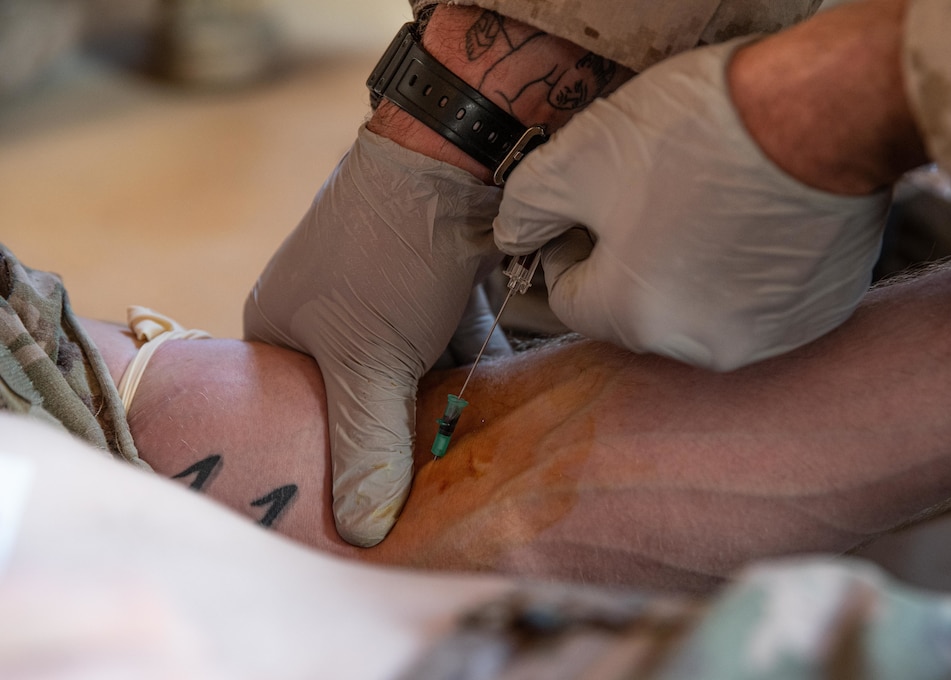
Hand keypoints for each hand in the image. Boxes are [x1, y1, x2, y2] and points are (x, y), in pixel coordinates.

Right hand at [244, 127, 505, 546]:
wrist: (455, 156)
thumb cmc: (388, 256)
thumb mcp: (368, 360)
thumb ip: (367, 444)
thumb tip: (361, 534)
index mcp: (280, 328)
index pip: (296, 415)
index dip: (329, 462)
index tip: (365, 508)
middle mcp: (325, 312)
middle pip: (360, 398)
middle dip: (397, 439)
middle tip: (428, 496)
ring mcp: (383, 295)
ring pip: (412, 373)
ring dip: (442, 408)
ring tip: (469, 465)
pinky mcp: (433, 283)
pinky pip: (449, 346)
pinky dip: (472, 373)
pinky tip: (501, 412)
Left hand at [494, 39, 891, 370]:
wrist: (824, 112)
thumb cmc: (699, 133)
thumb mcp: (578, 156)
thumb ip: (526, 208)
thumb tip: (514, 237)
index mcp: (633, 318)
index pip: (571, 299)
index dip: (572, 247)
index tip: (594, 205)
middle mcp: (700, 346)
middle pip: (637, 308)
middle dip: (632, 259)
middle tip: (656, 193)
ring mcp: (768, 335)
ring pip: (702, 308)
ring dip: (694, 268)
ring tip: (712, 201)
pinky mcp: (820, 314)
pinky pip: (763, 302)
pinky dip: (752, 270)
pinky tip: (759, 218)